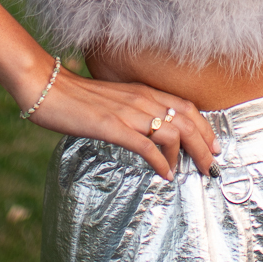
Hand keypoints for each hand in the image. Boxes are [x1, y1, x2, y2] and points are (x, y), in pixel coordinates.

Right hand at [24, 70, 219, 180]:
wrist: (47, 87)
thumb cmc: (78, 98)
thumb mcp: (115, 100)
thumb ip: (134, 111)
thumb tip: (150, 131)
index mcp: (143, 91)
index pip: (186, 107)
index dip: (205, 127)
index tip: (214, 145)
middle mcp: (141, 99)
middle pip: (187, 121)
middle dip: (204, 145)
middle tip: (210, 165)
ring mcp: (128, 112)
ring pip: (173, 132)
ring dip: (185, 155)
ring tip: (188, 172)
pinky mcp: (112, 126)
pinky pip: (146, 146)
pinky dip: (160, 162)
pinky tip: (164, 174)